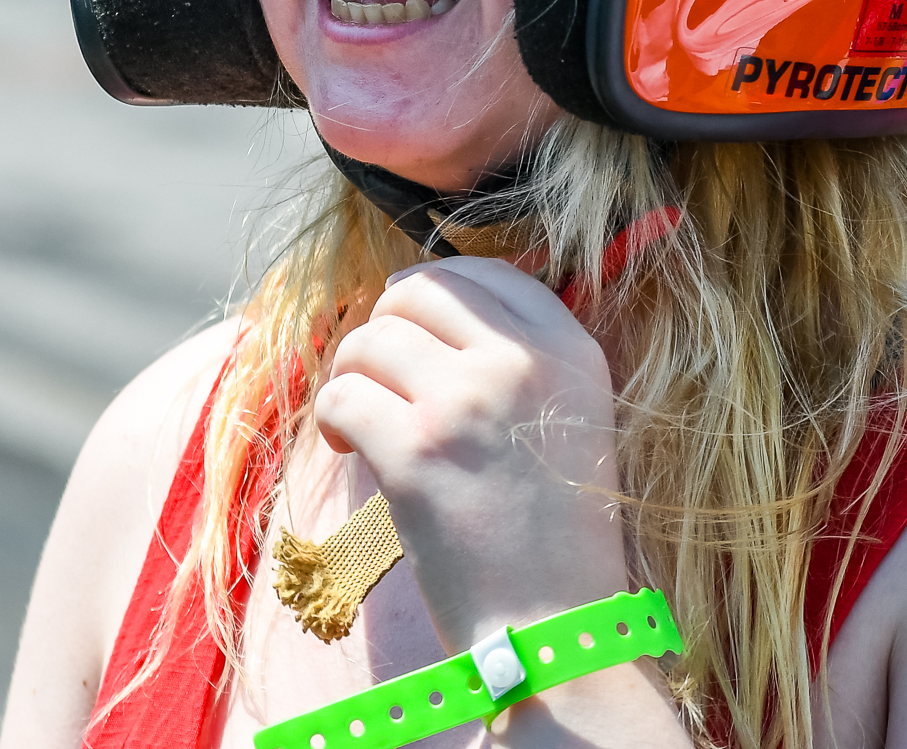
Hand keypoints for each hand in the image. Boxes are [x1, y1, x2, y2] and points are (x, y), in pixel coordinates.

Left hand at [313, 256, 627, 654]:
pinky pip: (341, 395)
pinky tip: (349, 449)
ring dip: (352, 374)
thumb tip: (426, 308)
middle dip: (386, 327)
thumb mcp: (574, 422)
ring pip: (370, 340)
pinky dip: (332, 419)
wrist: (554, 632)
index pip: (488, 272)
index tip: (416, 329)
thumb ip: (521, 361)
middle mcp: (521, 363)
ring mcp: (464, 402)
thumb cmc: (555, 539)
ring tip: (363, 420)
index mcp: (570, 351)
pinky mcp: (413, 450)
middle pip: (419, 291)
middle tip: (379, 376)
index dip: (437, 291)